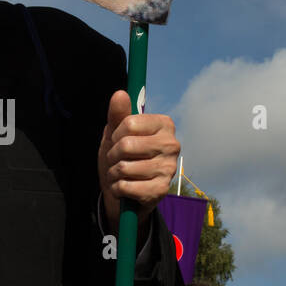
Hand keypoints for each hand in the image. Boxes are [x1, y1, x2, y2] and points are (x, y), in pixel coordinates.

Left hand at [98, 91, 179, 231]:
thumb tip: (120, 94)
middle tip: (116, 160)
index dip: (116, 134)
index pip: (129, 123)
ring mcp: (169, 168)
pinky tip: (124, 188)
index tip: (118, 140)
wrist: (125, 192)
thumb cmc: (122, 157)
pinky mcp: (161, 189)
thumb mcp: (115, 134)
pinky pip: (126, 186)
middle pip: (126, 144)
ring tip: (120, 174)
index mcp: (164, 125)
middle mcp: (172, 144)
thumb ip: (118, 114)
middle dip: (112, 155)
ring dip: (114, 173)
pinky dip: (117, 189)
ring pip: (124, 167)